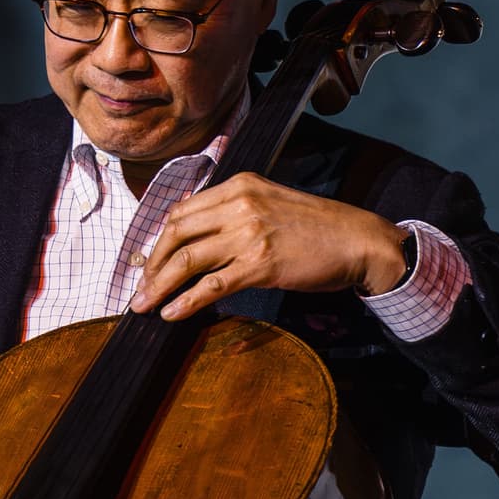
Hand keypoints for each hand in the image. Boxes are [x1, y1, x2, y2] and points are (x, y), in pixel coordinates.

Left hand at [131, 175, 412, 321]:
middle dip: (152, 264)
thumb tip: (188, 213)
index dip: (158, 239)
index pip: (182, 211)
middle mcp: (240, 204)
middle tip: (140, 287)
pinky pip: (212, 285)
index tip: (148, 261)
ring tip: (143, 305)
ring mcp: (249, 234)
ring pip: (188, 260)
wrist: (358, 240)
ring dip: (159, 285)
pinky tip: (171, 313)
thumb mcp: (270, 201)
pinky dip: (186, 301)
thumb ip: (231, 207)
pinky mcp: (260, 264)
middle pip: (176, 233)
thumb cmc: (317, 226)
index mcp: (239, 185)